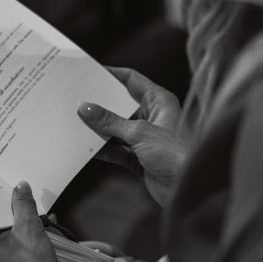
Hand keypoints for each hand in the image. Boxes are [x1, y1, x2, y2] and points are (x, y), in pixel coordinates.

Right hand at [79, 66, 188, 206]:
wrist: (188, 189)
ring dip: (98, 129)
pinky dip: (103, 149)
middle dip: (100, 104)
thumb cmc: (175, 154)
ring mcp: (145, 138)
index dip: (111, 75)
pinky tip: (85, 147)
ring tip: (74, 122)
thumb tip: (86, 108)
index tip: (89, 72)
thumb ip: (110, 121)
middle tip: (75, 99)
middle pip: (121, 105)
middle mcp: (153, 117)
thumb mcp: (139, 133)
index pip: (132, 80)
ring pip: (116, 129)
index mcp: (159, 101)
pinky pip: (116, 150)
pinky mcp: (140, 158)